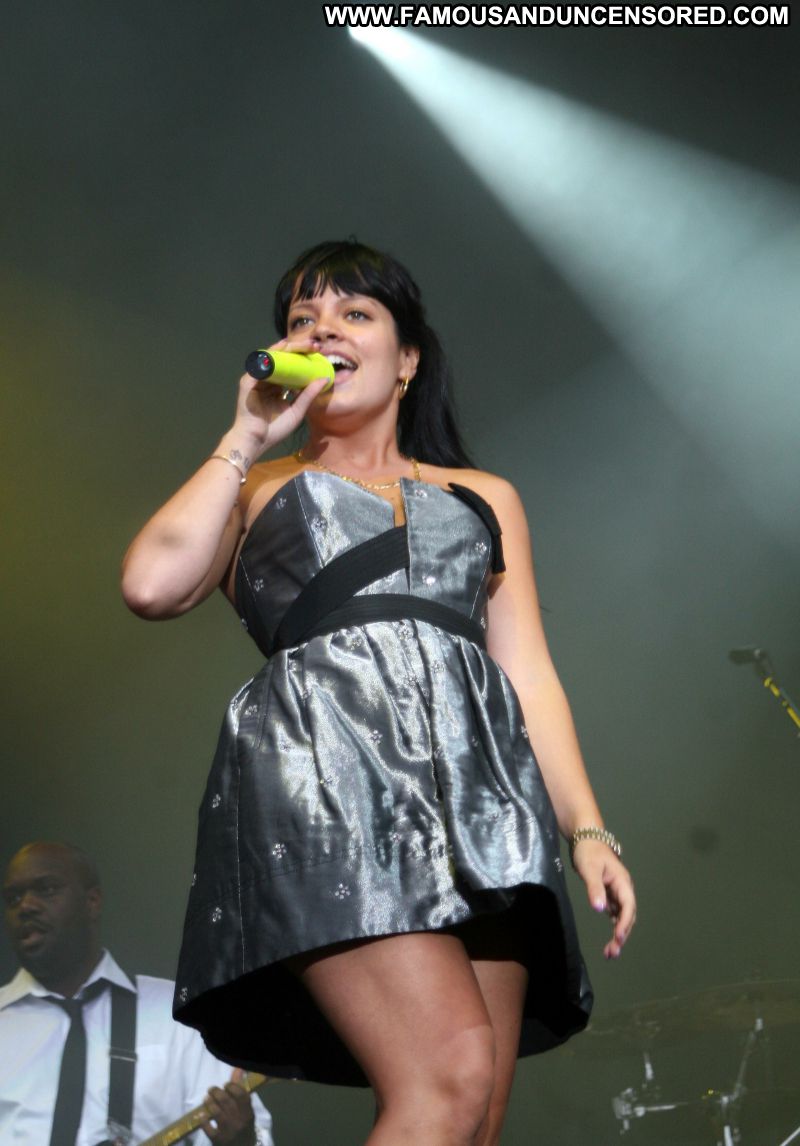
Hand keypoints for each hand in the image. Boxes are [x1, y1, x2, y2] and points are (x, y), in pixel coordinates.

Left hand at [201, 1068, 256, 1145]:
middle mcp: (240, 1121)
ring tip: (206, 1098)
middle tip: (211, 1089)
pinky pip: (209, 1129)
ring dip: (210, 1103)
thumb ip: (240, 1089)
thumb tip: (237, 1068)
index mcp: (248, 1113)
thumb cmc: (243, 1126)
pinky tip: (201, 1115)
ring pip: (218, 1113)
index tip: (225, 1085)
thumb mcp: (245, 1110)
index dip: (232, 1086)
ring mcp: (229, 1132)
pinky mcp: (218, 1141)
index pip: (242, 1095)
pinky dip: (204, 1121)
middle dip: (217, 1092)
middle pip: (227, 1102)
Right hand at [231, 337, 330, 453]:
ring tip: (303, 345)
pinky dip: (270, 356)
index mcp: (278, 387)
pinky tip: (282, 350)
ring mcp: (257, 379)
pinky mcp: (248, 381)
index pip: (292, 368)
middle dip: (299, 349)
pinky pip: (260, 364)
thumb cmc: (275, 429)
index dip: (304, 359)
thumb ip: (308, 395)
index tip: (320, 354)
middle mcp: (268, 380)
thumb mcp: (297, 411)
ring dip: (288, 348)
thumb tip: (324, 379)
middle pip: (283, 359)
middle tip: (315, 346)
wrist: (256, 441)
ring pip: (272, 357)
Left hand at [572, 840, 635, 959]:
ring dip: (619, 934)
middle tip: (612, 953)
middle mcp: (623, 889)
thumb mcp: (590, 869)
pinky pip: (615, 914)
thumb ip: (594, 888)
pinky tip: (610, 940)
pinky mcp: (610, 894)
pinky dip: (613, 927)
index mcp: (622, 882)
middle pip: (627, 915)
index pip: (628, 906)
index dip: (625, 923)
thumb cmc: (589, 852)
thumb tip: (600, 909)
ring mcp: (617, 893)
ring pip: (622, 917)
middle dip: (622, 934)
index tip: (618, 938)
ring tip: (610, 953)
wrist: (586, 840)